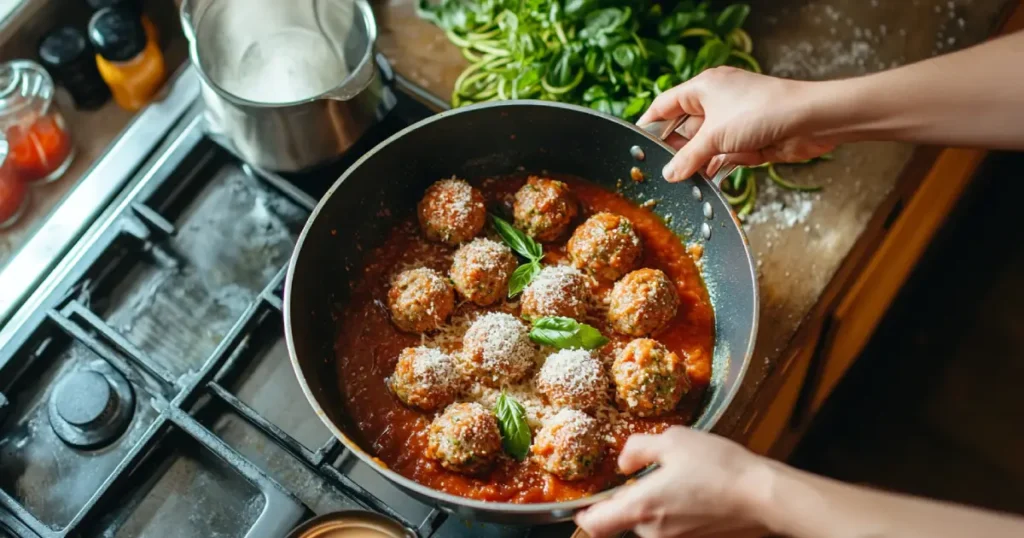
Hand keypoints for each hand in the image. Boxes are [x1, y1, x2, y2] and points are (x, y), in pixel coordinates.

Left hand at [574, 427, 770, 537]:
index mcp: (642, 507)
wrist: (764, 496)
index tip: (586, 503)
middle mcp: (655, 532)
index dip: (586, 514)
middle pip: (627, 520)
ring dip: (659, 505)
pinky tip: (699, 492)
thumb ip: (637, 450)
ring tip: (685, 479)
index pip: (597, 525)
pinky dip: (679, 512)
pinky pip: (675, 527)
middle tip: (655, 473)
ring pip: (653, 523)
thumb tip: (624, 463)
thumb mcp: (672, 440)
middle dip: (634, 499)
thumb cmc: (718, 466)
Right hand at [638, 67, 836, 182]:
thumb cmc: (761, 113)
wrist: (810, 121)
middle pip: (683, 128)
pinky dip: (715, 169)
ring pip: (703, 146)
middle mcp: (716, 102)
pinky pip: (722, 157)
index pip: (665, 105)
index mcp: (703, 88)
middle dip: (674, 150)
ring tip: (679, 184)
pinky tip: (704, 184)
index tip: (634, 142)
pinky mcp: (747, 141)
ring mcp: (732, 122)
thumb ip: (687, 158)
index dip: (649, 123)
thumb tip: (668, 174)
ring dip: (695, 164)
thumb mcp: (714, 137)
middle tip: (656, 172)